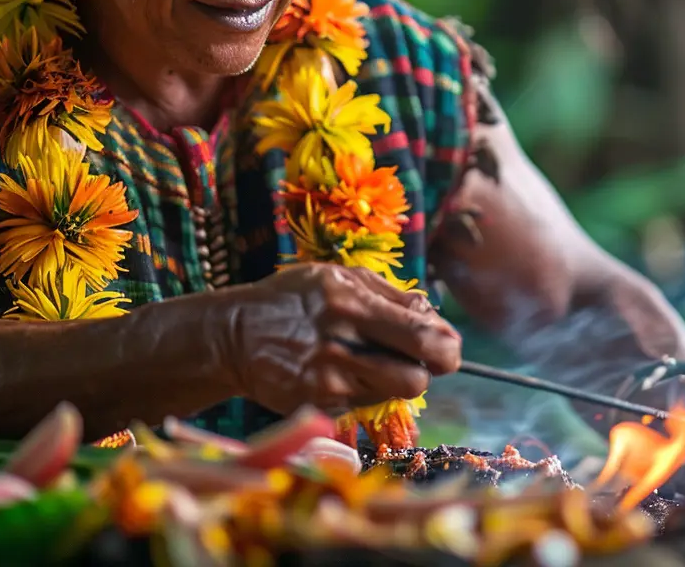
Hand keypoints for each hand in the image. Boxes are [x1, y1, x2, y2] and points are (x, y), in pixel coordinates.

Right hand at [214, 264, 462, 416]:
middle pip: (417, 379)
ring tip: (374, 361)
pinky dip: (365, 390)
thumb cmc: (294, 299)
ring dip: (396, 380)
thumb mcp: (339, 278)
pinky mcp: (318, 406)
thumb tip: (436, 318)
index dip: (447, 346)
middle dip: (427, 370)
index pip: (420, 336)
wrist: (235, 335)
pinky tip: (341, 371)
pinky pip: (365, 403)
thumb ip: (391, 295)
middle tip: (418, 359)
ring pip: (394, 394)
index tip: (449, 347)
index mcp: (350, 305)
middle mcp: (340, 346)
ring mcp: (328, 381)